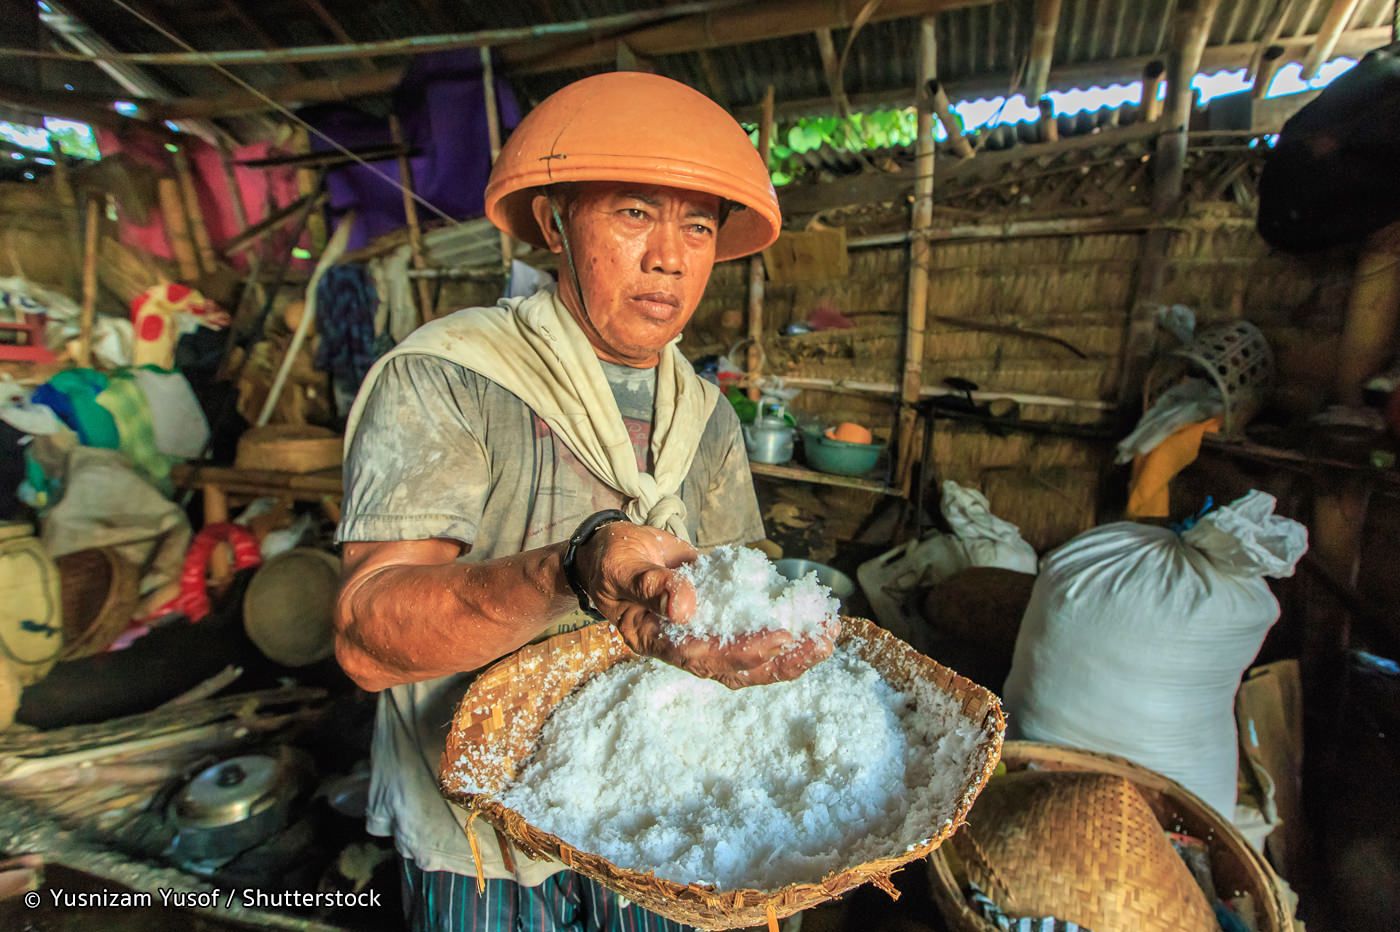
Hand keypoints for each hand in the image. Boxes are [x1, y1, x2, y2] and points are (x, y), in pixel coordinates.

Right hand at [573, 524, 840, 687]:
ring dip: (791, 650)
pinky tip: (812, 614)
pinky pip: (752, 625)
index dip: (745, 652)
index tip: (781, 638)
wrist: (608, 551)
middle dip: (784, 660)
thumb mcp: (622, 568)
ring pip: (751, 653)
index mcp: (660, 641)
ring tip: (828, 636)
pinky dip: (781, 623)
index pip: (707, 656)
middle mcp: (686, 643)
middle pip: (739, 668)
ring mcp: (704, 629)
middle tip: (822, 645)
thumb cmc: (608, 562)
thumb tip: (686, 608)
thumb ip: (651, 587)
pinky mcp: (717, 610)